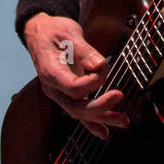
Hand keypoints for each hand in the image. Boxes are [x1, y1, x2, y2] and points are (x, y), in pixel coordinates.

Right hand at [23, 13, 129, 139]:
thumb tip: (99, 65)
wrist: (40, 33)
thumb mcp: (68, 33)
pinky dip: (92, 123)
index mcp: (50, 72)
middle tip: (118, 96)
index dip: (92, 82)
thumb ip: (84, 51)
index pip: (73, 87)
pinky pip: (79, 112)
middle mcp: (53, 88)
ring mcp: (59, 94)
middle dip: (100, 106)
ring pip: (80, 112)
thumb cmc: (53, 31)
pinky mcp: (67, 94)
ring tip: (124, 121)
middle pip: (76, 106)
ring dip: (102, 117)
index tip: (103, 68)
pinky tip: (105, 132)